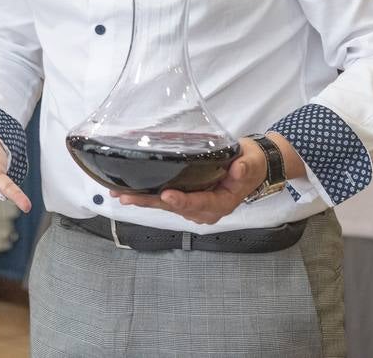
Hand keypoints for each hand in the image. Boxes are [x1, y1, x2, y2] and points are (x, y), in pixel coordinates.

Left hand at [112, 136, 266, 224]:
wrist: (250, 167)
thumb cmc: (250, 164)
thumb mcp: (252, 162)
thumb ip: (246, 167)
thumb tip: (238, 169)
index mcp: (222, 203)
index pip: (200, 204)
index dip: (182, 201)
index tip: (166, 195)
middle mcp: (205, 209)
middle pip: (175, 208)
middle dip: (150, 203)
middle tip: (127, 197)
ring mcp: (194, 206)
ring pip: (166, 206)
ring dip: (144, 200)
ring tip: (121, 194)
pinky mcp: (186, 198)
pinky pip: (166, 200)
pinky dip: (148, 196)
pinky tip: (130, 192)